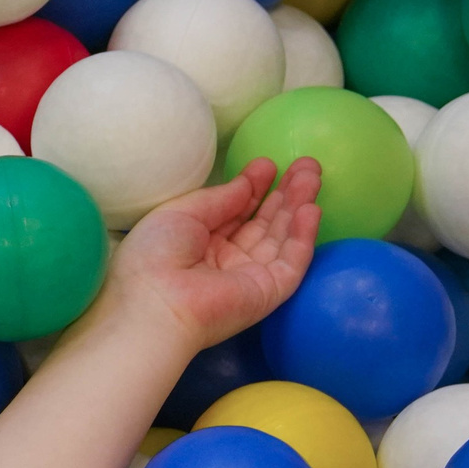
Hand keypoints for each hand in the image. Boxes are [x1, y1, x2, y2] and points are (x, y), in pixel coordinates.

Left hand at [109, 156, 322, 347]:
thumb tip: (247, 183)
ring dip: (298, 205)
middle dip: (284, 193)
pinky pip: (291, 261)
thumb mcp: (180, 213)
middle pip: (263, 222)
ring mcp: (249, 275)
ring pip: (281, 237)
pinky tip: (311, 208)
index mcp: (198, 243)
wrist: (156, 303)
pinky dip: (303, 236)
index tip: (268, 165)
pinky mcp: (269, 291)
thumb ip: (218, 199)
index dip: (252, 188)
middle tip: (305, 164)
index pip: (234, 213)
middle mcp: (225, 259)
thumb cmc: (155, 254)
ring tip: (313, 174)